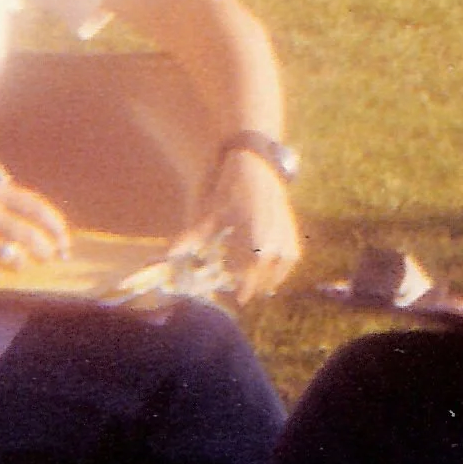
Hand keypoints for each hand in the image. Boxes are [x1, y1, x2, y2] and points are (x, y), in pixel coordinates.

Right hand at [0, 175, 71, 279]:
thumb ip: (14, 208)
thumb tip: (54, 233)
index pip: (36, 208)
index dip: (56, 227)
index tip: (65, 242)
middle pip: (29, 233)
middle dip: (47, 249)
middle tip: (55, 258)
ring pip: (15, 253)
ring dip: (29, 262)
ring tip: (31, 264)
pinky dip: (4, 271)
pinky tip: (5, 270)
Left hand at [195, 151, 301, 302]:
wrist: (256, 165)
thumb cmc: (230, 189)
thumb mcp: (211, 213)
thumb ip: (194, 235)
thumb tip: (170, 253)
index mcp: (253, 234)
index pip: (252, 270)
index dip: (247, 287)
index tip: (240, 298)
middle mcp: (273, 235)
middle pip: (267, 270)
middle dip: (256, 284)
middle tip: (244, 294)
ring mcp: (285, 230)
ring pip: (283, 264)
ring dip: (273, 277)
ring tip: (261, 287)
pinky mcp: (291, 226)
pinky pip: (292, 254)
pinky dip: (284, 266)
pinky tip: (275, 270)